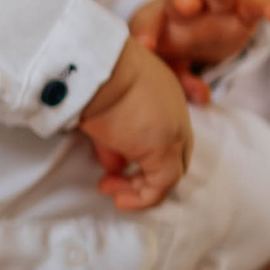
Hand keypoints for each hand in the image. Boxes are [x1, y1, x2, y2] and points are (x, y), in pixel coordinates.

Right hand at [76, 39, 191, 210]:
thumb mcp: (104, 108)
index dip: (143, 156)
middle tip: (112, 181)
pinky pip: (160, 185)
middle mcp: (177, 116)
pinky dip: (142, 198)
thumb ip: (112, 139)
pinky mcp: (163, 149)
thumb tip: (113, 166)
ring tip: (110, 192)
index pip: (165, 136)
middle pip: (173, 157)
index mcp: (165, 98)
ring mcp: (173, 133)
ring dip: (139, 187)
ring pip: (169, 173)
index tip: (114, 164)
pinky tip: (120, 201)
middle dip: (144, 175)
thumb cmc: (92, 78)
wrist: (95, 68)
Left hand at [130, 0, 269, 98]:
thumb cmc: (170, 47)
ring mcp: (216, 5)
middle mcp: (187, 5)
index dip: (146, 32)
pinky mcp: (243, 11)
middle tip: (186, 6)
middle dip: (184, 0)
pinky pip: (256, 5)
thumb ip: (178, 78)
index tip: (146, 47)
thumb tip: (201, 96)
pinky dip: (268, 7)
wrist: (190, 30)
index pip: (149, 21)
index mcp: (160, 17)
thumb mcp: (168, 64)